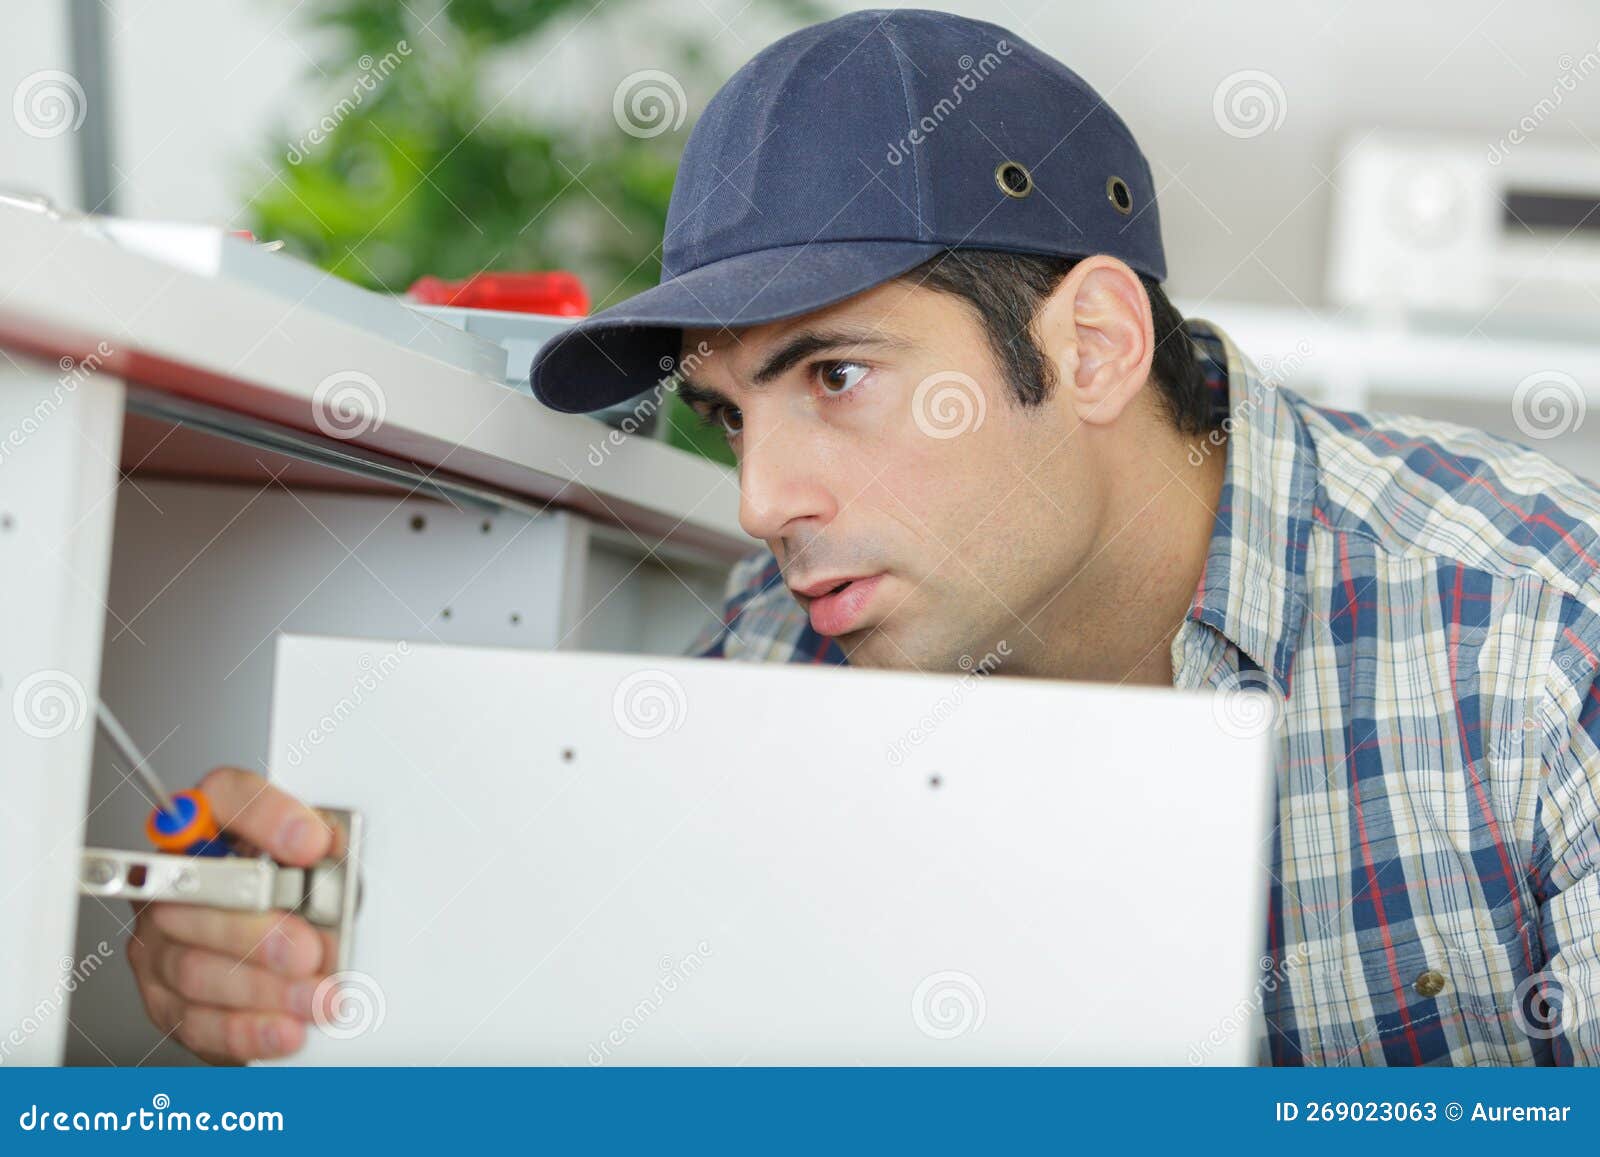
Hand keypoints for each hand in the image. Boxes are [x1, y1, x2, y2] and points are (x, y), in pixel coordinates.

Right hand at [126, 767, 333, 1063]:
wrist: (264, 953)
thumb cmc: (289, 896)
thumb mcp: (312, 864)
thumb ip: (321, 857)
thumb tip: (339, 859)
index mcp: (212, 827)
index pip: (222, 795)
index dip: (265, 815)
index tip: (314, 842)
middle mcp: (176, 879)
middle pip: (200, 895)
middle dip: (263, 929)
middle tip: (313, 950)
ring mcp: (162, 941)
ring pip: (197, 967)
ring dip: (265, 989)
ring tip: (316, 997)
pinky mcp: (165, 998)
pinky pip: (196, 1019)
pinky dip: (247, 1029)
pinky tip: (285, 1028)